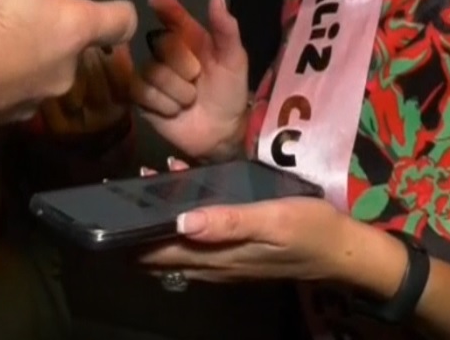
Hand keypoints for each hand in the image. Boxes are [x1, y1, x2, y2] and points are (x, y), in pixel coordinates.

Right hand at [131, 0, 249, 162]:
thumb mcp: (234, 60)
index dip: (164, 7)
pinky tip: (175, 111)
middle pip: (163, 44)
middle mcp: (167, 52)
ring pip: (155, 72)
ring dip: (179, 91)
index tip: (156, 0)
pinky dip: (165, 104)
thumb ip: (226, 28)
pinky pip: (144, 92)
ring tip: (190, 101)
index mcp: (191, 38)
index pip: (173, 16)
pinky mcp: (140, 97)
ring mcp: (151, 74)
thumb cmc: (229, 92)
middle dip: (185, 66)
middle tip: (198, 80)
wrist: (221, 133)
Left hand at [137, 197, 366, 283]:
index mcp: (216, 255)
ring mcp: (221, 263)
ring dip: (156, 222)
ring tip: (148, 184)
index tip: (106, 208)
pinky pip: (194, 243)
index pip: (155, 253)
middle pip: (157, 253)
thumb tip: (179, 221)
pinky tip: (183, 193)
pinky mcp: (233, 255)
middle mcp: (211, 265)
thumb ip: (227, 221)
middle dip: (135, 226)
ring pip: (174, 248)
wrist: (342, 252)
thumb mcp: (274, 218)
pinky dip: (179, 222)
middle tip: (122, 189)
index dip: (127, 235)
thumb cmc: (310, 229)